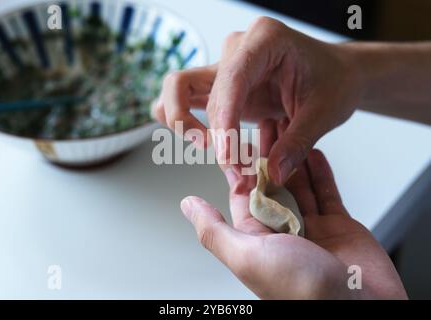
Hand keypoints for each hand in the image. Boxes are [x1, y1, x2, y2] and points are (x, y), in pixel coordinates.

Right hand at [154, 17, 361, 183]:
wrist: (336, 76)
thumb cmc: (334, 82)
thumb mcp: (324, 112)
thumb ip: (297, 143)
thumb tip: (272, 174)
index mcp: (265, 38)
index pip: (232, 78)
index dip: (225, 120)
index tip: (229, 155)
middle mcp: (238, 47)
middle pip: (202, 89)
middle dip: (212, 134)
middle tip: (233, 166)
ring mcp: (225, 65)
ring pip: (181, 93)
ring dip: (191, 129)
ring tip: (224, 159)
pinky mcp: (221, 85)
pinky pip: (184, 99)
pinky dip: (186, 123)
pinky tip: (206, 144)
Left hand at [180, 146, 406, 298]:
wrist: (361, 307)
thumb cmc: (300, 289)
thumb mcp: (247, 256)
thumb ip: (215, 230)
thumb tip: (187, 205)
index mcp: (256, 239)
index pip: (244, 195)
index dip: (242, 166)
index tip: (241, 139)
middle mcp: (281, 233)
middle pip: (273, 185)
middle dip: (270, 155)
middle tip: (269, 123)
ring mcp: (311, 229)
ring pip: (299, 185)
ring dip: (294, 157)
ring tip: (290, 128)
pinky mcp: (339, 226)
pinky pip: (327, 192)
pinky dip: (321, 172)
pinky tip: (315, 151)